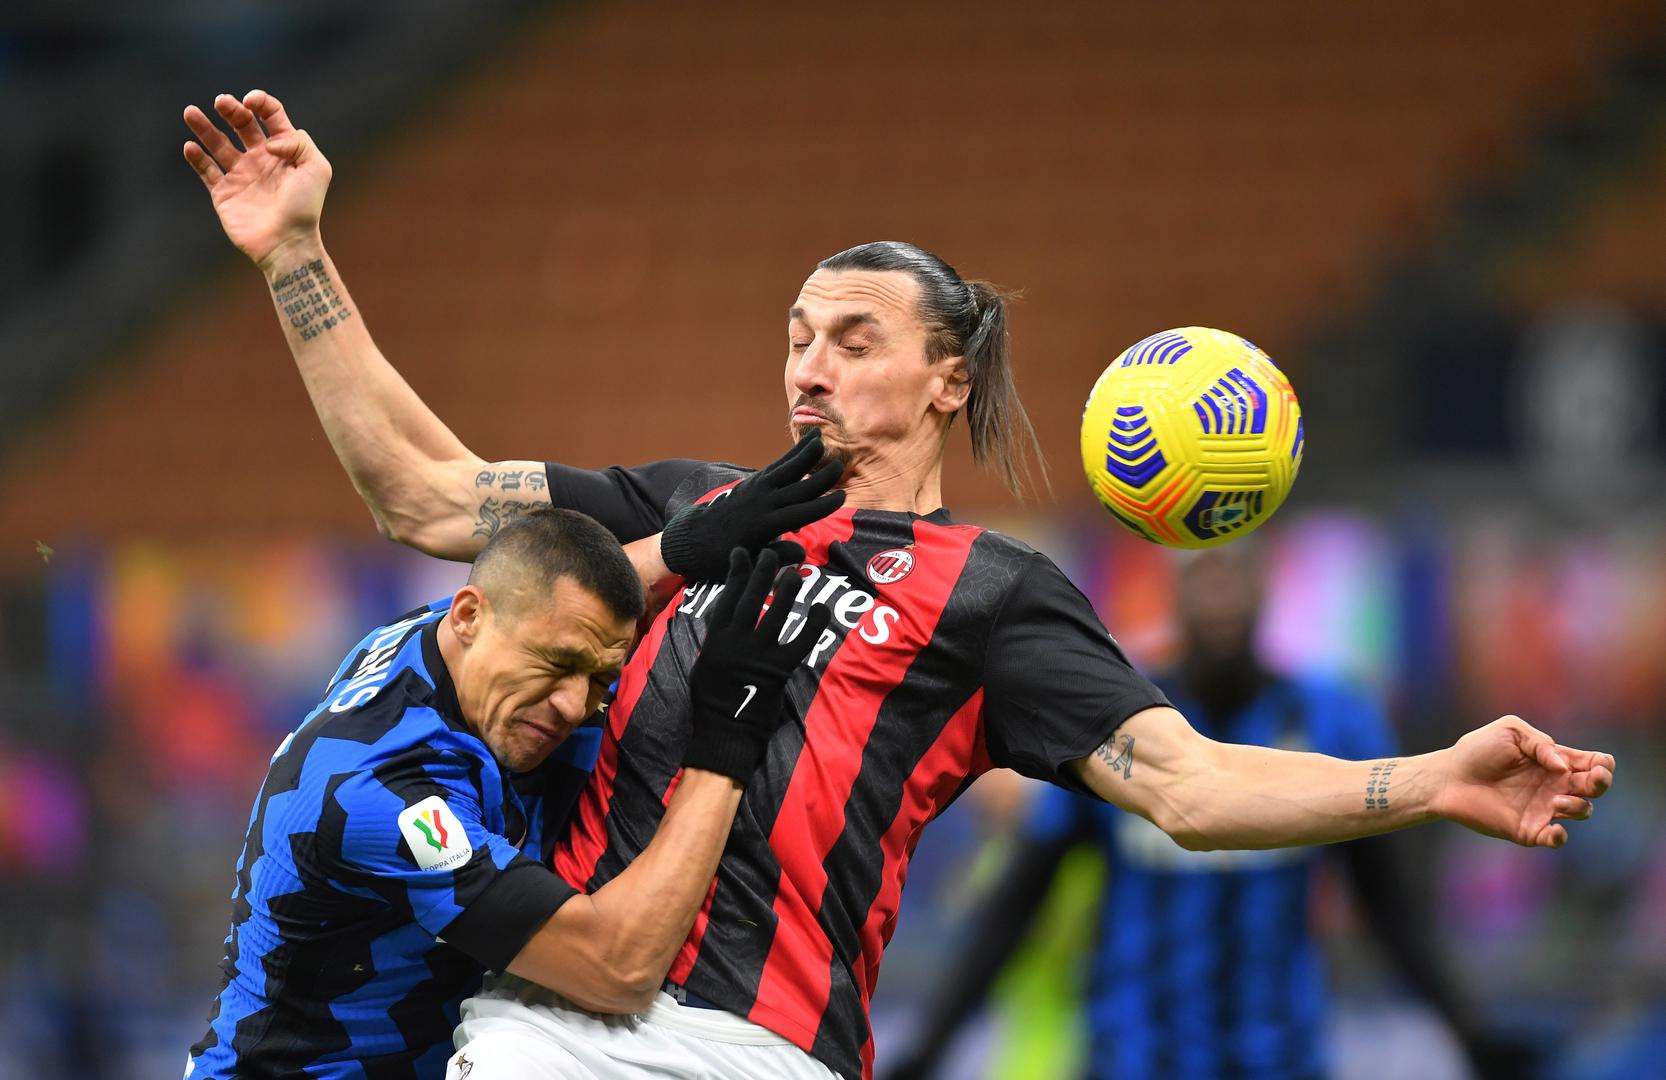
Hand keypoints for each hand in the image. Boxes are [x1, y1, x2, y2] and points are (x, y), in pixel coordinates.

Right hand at [182, 90, 330, 269]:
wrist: (287, 242)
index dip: (261, 103)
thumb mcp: (316, 168)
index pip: (271, 116)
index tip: (250, 101)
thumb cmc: (305, 207)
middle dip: (231, 109)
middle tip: (221, 102)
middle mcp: (261, 159)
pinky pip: (206, 170)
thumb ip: (298, 142)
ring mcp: (241, 175)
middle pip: (242, 124)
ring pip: (218, 143)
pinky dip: (196, 157)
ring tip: (190, 112)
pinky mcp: (224, 192)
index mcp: (285, 150)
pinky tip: (190, 146)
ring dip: (203, 127)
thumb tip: (269, 141)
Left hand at [660, 431, 844, 580]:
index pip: (801, 513)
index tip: (842, 497)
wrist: (694, 538)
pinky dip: (793, 454)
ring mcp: (757, 489)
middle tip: (840, 466)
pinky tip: (807, 443)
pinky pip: (778, 465)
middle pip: (798, 487)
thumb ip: (776, 557)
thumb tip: (802, 554)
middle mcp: (763, 503)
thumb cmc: (723, 557)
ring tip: (821, 437)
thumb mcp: (750, 564)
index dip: (823, 505)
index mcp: (765, 525)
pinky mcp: (753, 481)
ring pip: (787, 469)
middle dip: (820, 477)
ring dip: (804, 453)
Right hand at [682, 547, 830, 780]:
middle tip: (772, 553)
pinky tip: (821, 609)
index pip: (728, 596)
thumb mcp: (706, 661)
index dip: (737, 572)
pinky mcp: (779, 670)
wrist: (724, 731)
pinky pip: (801, 642)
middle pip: (751, 597)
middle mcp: (736, 642)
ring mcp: (759, 655)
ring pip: (777, 613)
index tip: (743, 552)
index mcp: (717, 639)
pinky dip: (813, 624)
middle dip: (763, 571)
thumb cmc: (713, 699)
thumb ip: (719, 637)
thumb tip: (728, 613)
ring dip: (788, 590)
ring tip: (797, 572)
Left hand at [1434, 716, 1614, 847]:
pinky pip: (1555, 838)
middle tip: (1593, 780)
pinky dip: (1560, 837)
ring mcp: (1543, 808)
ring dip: (1578, 806)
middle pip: (1594, 787)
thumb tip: (1563, 767)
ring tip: (1556, 799)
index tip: (1598, 764)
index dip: (1602, 764)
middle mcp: (1553, 784)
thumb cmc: (1477, 750)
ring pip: (1581, 810)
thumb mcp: (1510, 731)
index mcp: (1554, 760)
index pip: (1592, 763)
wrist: (1449, 777)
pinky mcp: (1528, 829)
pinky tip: (1555, 829)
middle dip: (1601, 783)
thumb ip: (1540, 743)